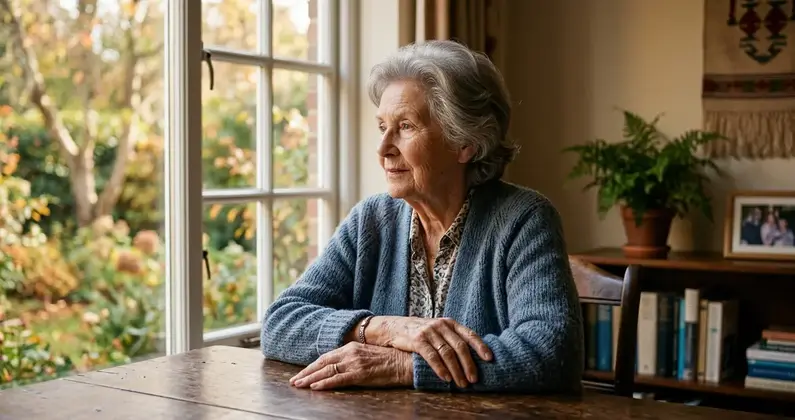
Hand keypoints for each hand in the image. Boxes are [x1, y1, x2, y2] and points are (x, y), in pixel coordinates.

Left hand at [289, 342, 412, 390]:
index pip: (326, 357)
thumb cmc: (389, 359)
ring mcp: (355, 363)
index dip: (312, 366)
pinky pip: (338, 379)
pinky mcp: (360, 374)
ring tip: (299, 385)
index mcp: (351, 347)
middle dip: (306, 372)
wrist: (406, 361)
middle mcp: (350, 353)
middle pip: (322, 363)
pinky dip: (325, 383)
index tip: (302, 373)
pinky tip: (315, 387)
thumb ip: (353, 357)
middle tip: (294, 381)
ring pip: (327, 371)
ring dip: (310, 379)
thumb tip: (340, 365)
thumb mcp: (368, 354)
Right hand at [368, 316, 491, 387]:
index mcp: (450, 323)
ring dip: (456, 370)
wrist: (394, 327)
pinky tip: (446, 377)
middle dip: (469, 364)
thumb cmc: (421, 332)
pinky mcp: (417, 340)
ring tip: (461, 383)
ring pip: (447, 353)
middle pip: (460, 346)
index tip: (489, 359)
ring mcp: (429, 332)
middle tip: (474, 379)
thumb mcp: (439, 330)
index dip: (480, 346)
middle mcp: (441, 325)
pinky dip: (440, 368)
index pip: (469, 334)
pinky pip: (432, 356)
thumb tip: (473, 356)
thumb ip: (453, 338)